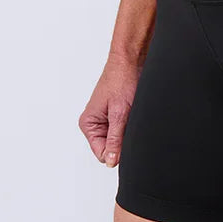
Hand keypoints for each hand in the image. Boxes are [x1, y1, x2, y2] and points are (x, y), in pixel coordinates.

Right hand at [79, 54, 141, 168]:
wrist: (131, 60)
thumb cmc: (122, 79)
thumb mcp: (119, 113)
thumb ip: (115, 139)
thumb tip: (112, 161)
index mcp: (88, 124)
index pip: (102, 153)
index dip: (116, 151)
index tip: (127, 138)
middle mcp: (95, 123)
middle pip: (110, 147)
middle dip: (122, 140)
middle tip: (130, 124)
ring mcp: (106, 119)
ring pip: (119, 139)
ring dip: (127, 131)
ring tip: (131, 116)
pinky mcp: (116, 114)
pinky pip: (123, 129)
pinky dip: (130, 125)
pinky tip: (133, 113)